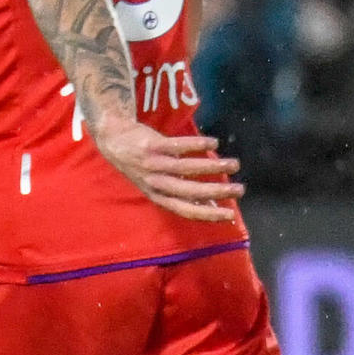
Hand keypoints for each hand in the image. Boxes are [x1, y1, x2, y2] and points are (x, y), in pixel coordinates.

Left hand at [90, 112, 242, 222]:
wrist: (114, 139)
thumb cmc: (142, 165)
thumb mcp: (157, 184)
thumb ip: (183, 193)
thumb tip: (214, 205)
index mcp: (157, 196)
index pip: (184, 210)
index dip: (207, 214)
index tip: (230, 215)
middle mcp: (154, 183)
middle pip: (188, 191)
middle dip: (216, 191)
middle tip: (239, 190)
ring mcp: (152, 164)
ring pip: (186, 167)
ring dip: (212, 166)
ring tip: (234, 164)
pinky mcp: (151, 145)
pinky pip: (176, 145)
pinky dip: (196, 144)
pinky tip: (214, 143)